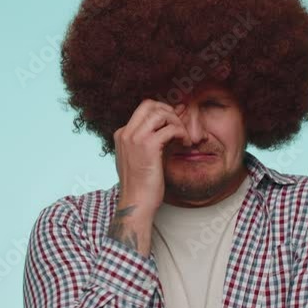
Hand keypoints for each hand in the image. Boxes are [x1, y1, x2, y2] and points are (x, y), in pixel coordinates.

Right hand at [113, 99, 188, 215]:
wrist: (136, 202)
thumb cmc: (142, 184)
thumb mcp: (146, 156)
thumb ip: (156, 137)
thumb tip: (173, 118)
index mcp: (122, 135)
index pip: (143, 110)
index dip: (162, 113)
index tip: (174, 123)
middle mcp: (126, 133)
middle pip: (149, 105)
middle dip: (168, 111)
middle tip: (179, 125)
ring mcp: (134, 138)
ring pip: (160, 113)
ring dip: (176, 122)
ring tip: (183, 137)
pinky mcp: (147, 146)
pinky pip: (170, 129)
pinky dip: (181, 133)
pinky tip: (185, 144)